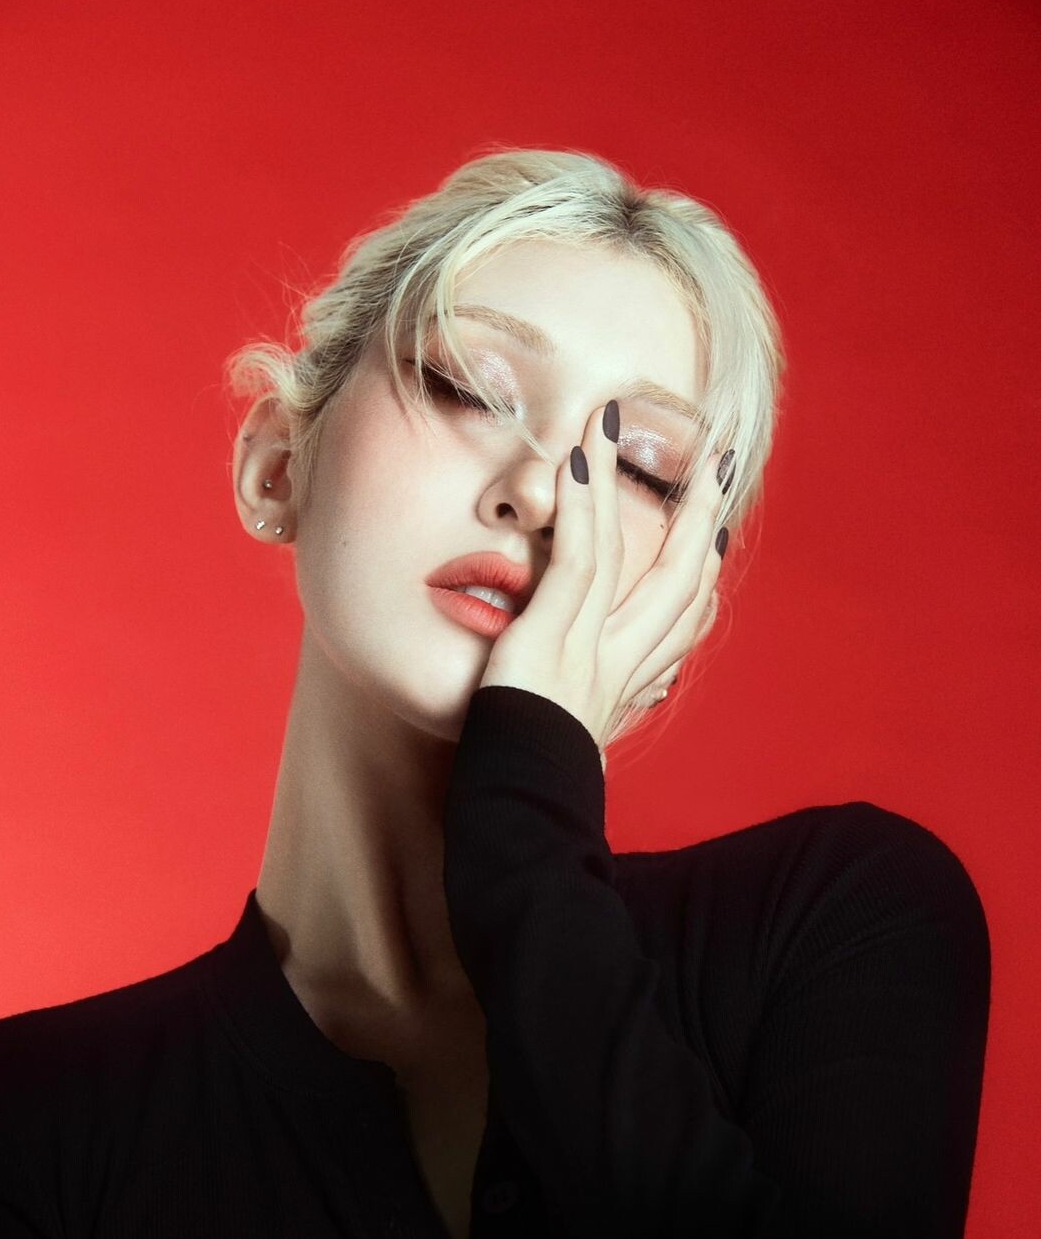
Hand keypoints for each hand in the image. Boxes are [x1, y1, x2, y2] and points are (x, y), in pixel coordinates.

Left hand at [478, 399, 730, 753]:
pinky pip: (575, 564)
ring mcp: (588, 649)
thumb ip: (582, 708)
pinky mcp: (548, 639)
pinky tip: (576, 458)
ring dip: (620, 481)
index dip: (704, 577)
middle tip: (719, 464)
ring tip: (615, 419)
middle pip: (680, 581)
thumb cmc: (532, 783)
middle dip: (700, 516)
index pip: (681, 624)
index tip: (714, 539)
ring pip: (621, 553)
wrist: (519, 819)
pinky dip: (581, 508)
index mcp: (626, 687)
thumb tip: (598, 701)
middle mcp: (620, 664)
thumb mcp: (571, 737)